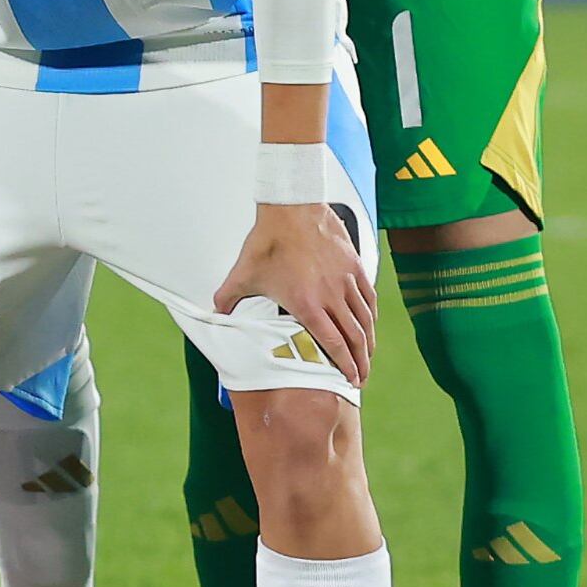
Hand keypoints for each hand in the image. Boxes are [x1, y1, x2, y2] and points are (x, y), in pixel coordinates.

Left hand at [213, 196, 376, 384]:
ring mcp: (346, 281)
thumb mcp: (244, 273)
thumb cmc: (268, 240)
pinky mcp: (354, 267)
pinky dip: (371, 316)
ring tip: (367, 356)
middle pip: (354, 338)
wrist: (292, 207)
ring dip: (368, 342)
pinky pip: (368, 298)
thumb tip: (216, 314)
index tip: (350, 379)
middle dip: (360, 362)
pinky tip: (370, 324)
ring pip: (365, 320)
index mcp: (306, 304)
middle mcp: (331, 296)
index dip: (344, 365)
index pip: (332, 344)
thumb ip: (228, 298)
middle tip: (361, 378)